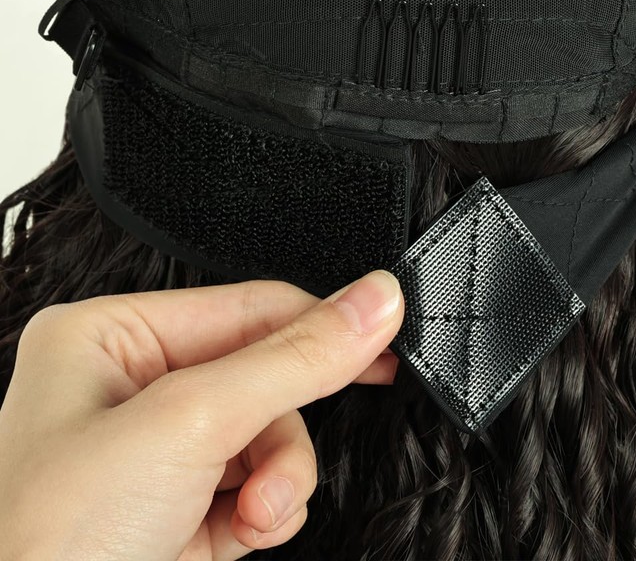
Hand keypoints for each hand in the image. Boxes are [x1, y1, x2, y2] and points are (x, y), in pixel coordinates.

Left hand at [0, 269, 403, 560]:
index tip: (384, 330)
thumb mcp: (190, 425)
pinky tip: (247, 532)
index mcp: (110, 338)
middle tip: (301, 451)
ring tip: (260, 515)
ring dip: (280, 479)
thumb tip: (371, 302)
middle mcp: (131, 390)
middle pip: (263, 376)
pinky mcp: (178, 510)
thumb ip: (294, 359)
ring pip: (268, 437)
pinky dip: (267, 512)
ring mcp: (156, 455)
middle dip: (284, 429)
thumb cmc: (49, 549)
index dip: (320, 321)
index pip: (246, 306)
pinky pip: (257, 486)